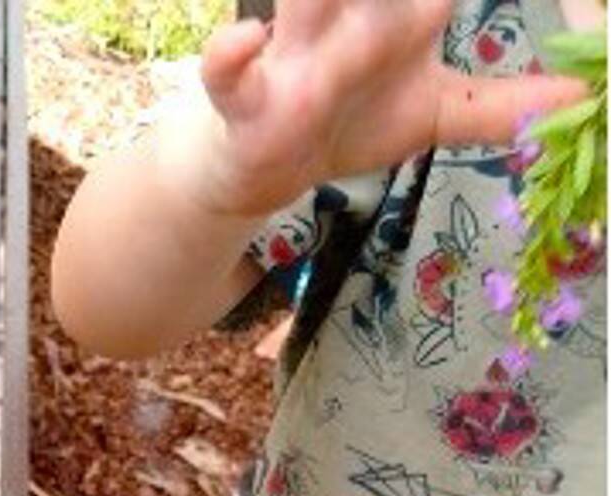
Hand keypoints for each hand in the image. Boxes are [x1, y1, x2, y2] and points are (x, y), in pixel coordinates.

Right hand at [187, 0, 587, 217]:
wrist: (266, 169)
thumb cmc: (347, 124)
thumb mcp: (434, 114)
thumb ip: (501, 105)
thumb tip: (581, 99)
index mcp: (406, 10)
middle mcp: (353, 17)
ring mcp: (298, 55)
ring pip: (304, 0)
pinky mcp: (249, 100)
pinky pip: (228, 74)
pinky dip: (231, 56)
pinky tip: (246, 41)